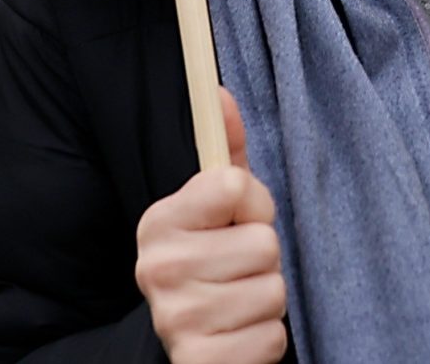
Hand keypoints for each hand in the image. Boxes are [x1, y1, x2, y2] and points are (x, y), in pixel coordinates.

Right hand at [135, 89, 286, 363]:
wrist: (189, 343)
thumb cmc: (212, 261)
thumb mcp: (215, 205)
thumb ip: (223, 149)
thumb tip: (219, 93)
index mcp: (158, 223)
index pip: (235, 185)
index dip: (252, 203)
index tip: (235, 218)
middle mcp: (157, 270)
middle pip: (262, 243)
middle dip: (263, 258)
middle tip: (239, 269)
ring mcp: (176, 320)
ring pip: (272, 291)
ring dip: (266, 300)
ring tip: (239, 301)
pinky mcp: (200, 362)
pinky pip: (270, 338)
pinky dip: (264, 340)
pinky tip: (238, 335)